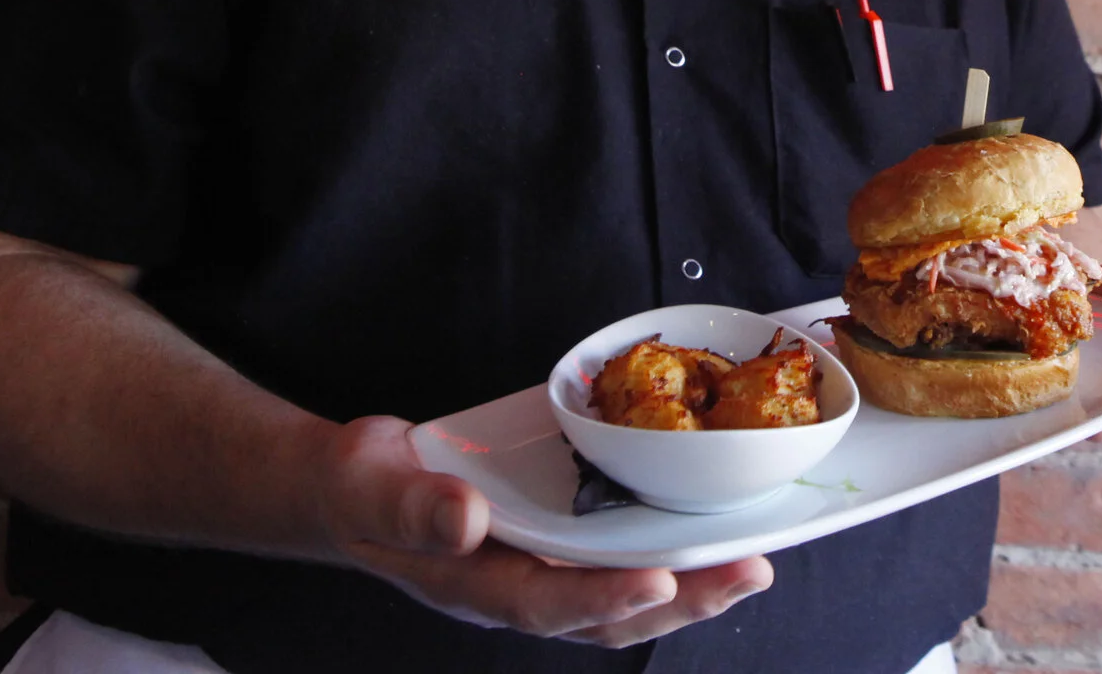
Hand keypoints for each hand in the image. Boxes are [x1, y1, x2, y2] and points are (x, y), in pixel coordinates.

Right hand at [314, 417, 771, 645]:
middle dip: (681, 600)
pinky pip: (615, 553)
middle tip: (748, 573)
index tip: (658, 583)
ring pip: (622, 588)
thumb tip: (465, 520)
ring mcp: (538, 565)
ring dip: (689, 582)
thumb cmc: (356, 490)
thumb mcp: (368, 487)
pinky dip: (663, 545)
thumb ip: (413, 508)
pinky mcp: (553, 537)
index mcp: (471, 584)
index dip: (602, 599)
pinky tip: (708, 526)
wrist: (349, 488)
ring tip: (752, 562)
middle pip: (605, 613)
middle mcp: (515, 585)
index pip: (544, 602)